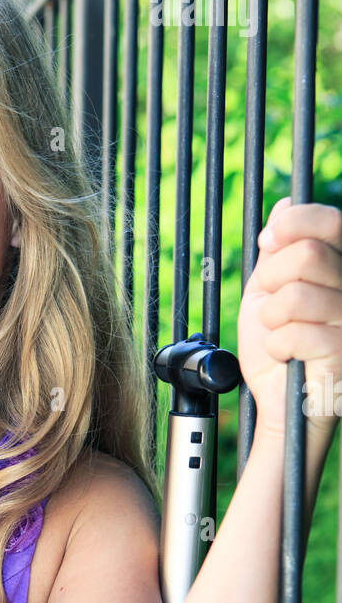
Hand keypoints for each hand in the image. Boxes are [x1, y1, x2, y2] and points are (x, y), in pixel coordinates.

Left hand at [237, 196, 341, 438]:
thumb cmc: (275, 344)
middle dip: (271, 278)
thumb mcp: (268, 289)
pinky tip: (286, 355)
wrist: (278, 397)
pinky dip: (276, 346)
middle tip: (269, 301)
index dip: (295, 223)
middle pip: (307, 255)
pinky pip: (294, 333)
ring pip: (295, 296)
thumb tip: (285, 206)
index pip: (331, 222)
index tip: (268, 239)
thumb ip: (278, 250)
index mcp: (340, 266)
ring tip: (277, 332)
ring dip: (271, 318)